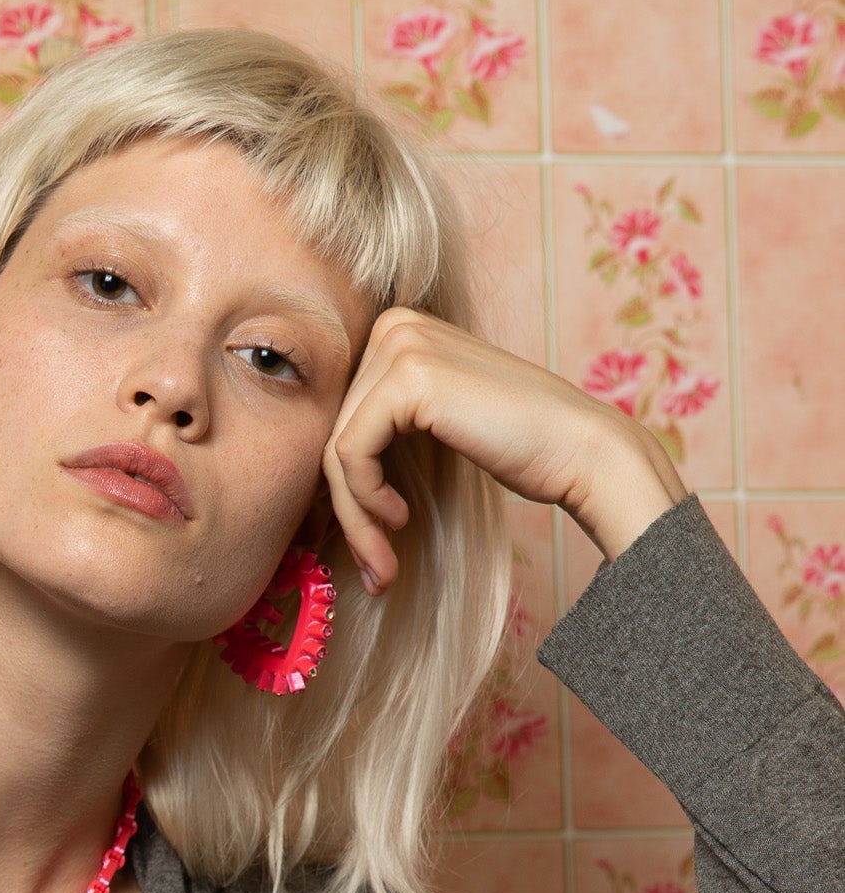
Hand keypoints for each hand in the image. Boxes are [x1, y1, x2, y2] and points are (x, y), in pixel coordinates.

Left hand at [319, 306, 688, 592]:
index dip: (342, 488)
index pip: (338, 418)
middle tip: (374, 567)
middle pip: (331, 434)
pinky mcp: (407, 378)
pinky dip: (365, 501)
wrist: (579, 449)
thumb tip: (314, 484)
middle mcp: (393, 325)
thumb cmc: (516, 446)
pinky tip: (399, 520)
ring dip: (355, 520)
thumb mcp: (433, 428)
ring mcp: (400, 345)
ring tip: (383, 563)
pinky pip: (351, 453)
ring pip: (334, 450)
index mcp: (397, 332)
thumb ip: (380, 431)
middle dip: (347, 512)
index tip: (364, 541)